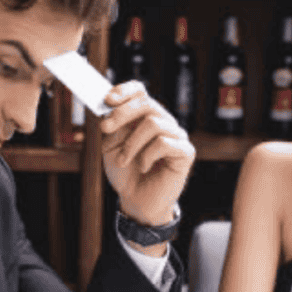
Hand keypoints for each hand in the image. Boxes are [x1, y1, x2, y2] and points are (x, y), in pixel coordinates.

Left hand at [100, 81, 193, 227]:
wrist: (136, 201)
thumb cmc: (125, 173)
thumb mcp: (110, 147)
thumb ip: (111, 127)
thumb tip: (108, 109)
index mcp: (144, 117)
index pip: (140, 91)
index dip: (125, 90)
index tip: (107, 99)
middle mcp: (163, 121)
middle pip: (146, 103)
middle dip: (122, 114)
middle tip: (105, 129)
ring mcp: (176, 136)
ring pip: (153, 123)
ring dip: (131, 143)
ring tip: (123, 160)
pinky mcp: (186, 152)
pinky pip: (164, 143)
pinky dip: (147, 156)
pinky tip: (143, 167)